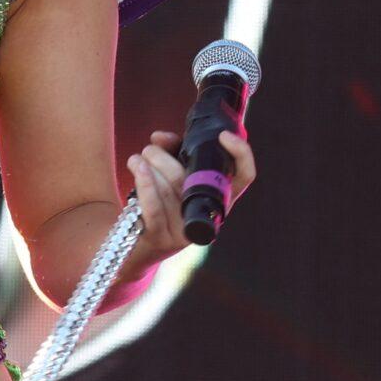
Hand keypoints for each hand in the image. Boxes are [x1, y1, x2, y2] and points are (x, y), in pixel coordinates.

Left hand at [127, 127, 255, 262]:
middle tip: (150, 149)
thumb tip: (161, 138)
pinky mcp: (160, 239)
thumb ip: (170, 151)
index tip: (223, 135)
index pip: (244, 176)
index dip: (241, 154)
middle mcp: (207, 217)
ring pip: (169, 188)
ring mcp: (184, 231)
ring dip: (149, 165)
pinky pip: (154, 206)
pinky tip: (136, 166)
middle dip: (165, 156)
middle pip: (191, 178)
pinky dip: (144, 182)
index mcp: (217, 198)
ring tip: (136, 160)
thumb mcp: (169, 174)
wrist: (136, 245)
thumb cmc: (159, 203)